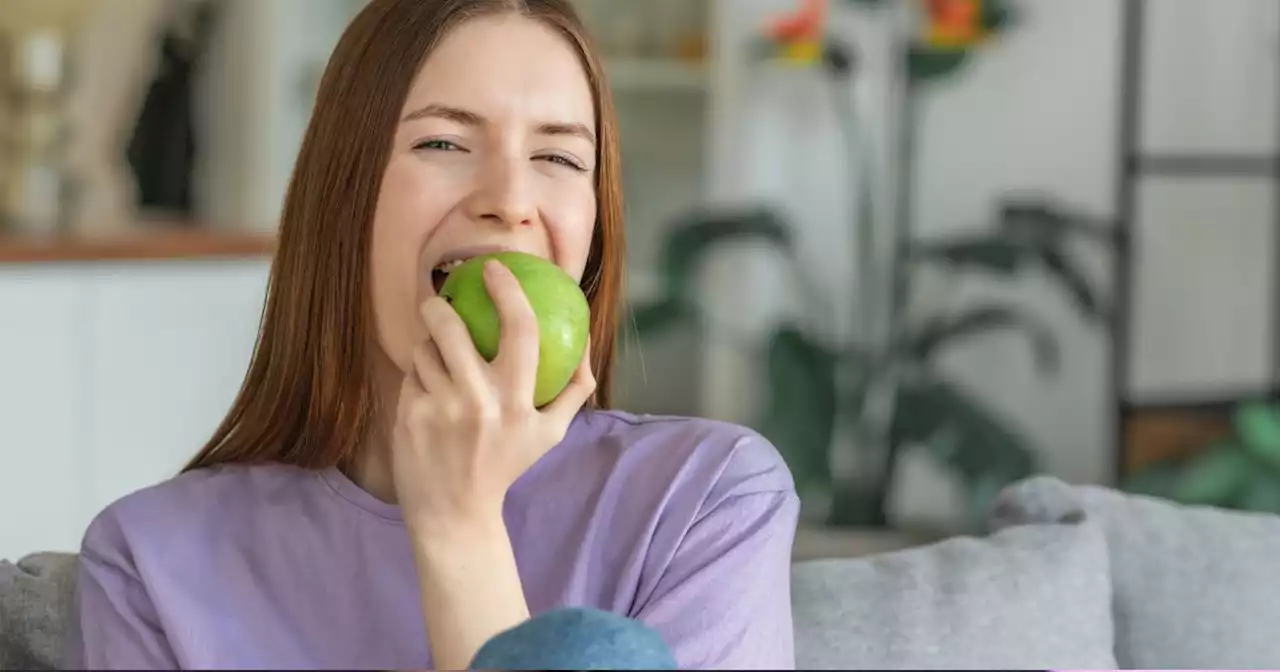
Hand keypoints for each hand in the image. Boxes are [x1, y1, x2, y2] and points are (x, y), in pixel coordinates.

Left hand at [391, 259, 595, 535]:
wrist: (455, 513)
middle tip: (439, 302)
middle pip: (451, 328)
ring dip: (429, 348)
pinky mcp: (409, 417)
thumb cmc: (506, 465)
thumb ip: (576, 388)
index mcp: (519, 402)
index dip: (507, 290)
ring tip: (437, 361)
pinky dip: (418, 378)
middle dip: (439, 306)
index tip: (492, 269)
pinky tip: (426, 394)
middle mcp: (479, 402)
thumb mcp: (550, 433)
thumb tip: (586, 339)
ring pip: (425, 349)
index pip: (520, 329)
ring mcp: (439, 410)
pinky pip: (411, 375)